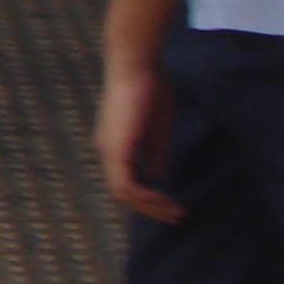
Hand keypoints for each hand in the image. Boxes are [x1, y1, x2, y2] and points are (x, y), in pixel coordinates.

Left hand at [95, 58, 184, 222]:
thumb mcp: (156, 128)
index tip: (174, 205)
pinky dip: (144, 196)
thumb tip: (158, 177)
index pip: (126, 180)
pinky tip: (164, 200)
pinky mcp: (115, 148)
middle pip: (123, 191)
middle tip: (177, 216)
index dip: (149, 197)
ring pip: (123, 192)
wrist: (138, 67)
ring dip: (150, 206)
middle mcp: (106, 149)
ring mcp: (107, 149)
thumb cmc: (150, 89)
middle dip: (151, 207)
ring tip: (175, 212)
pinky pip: (125, 184)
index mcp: (115, 143)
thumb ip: (155, 152)